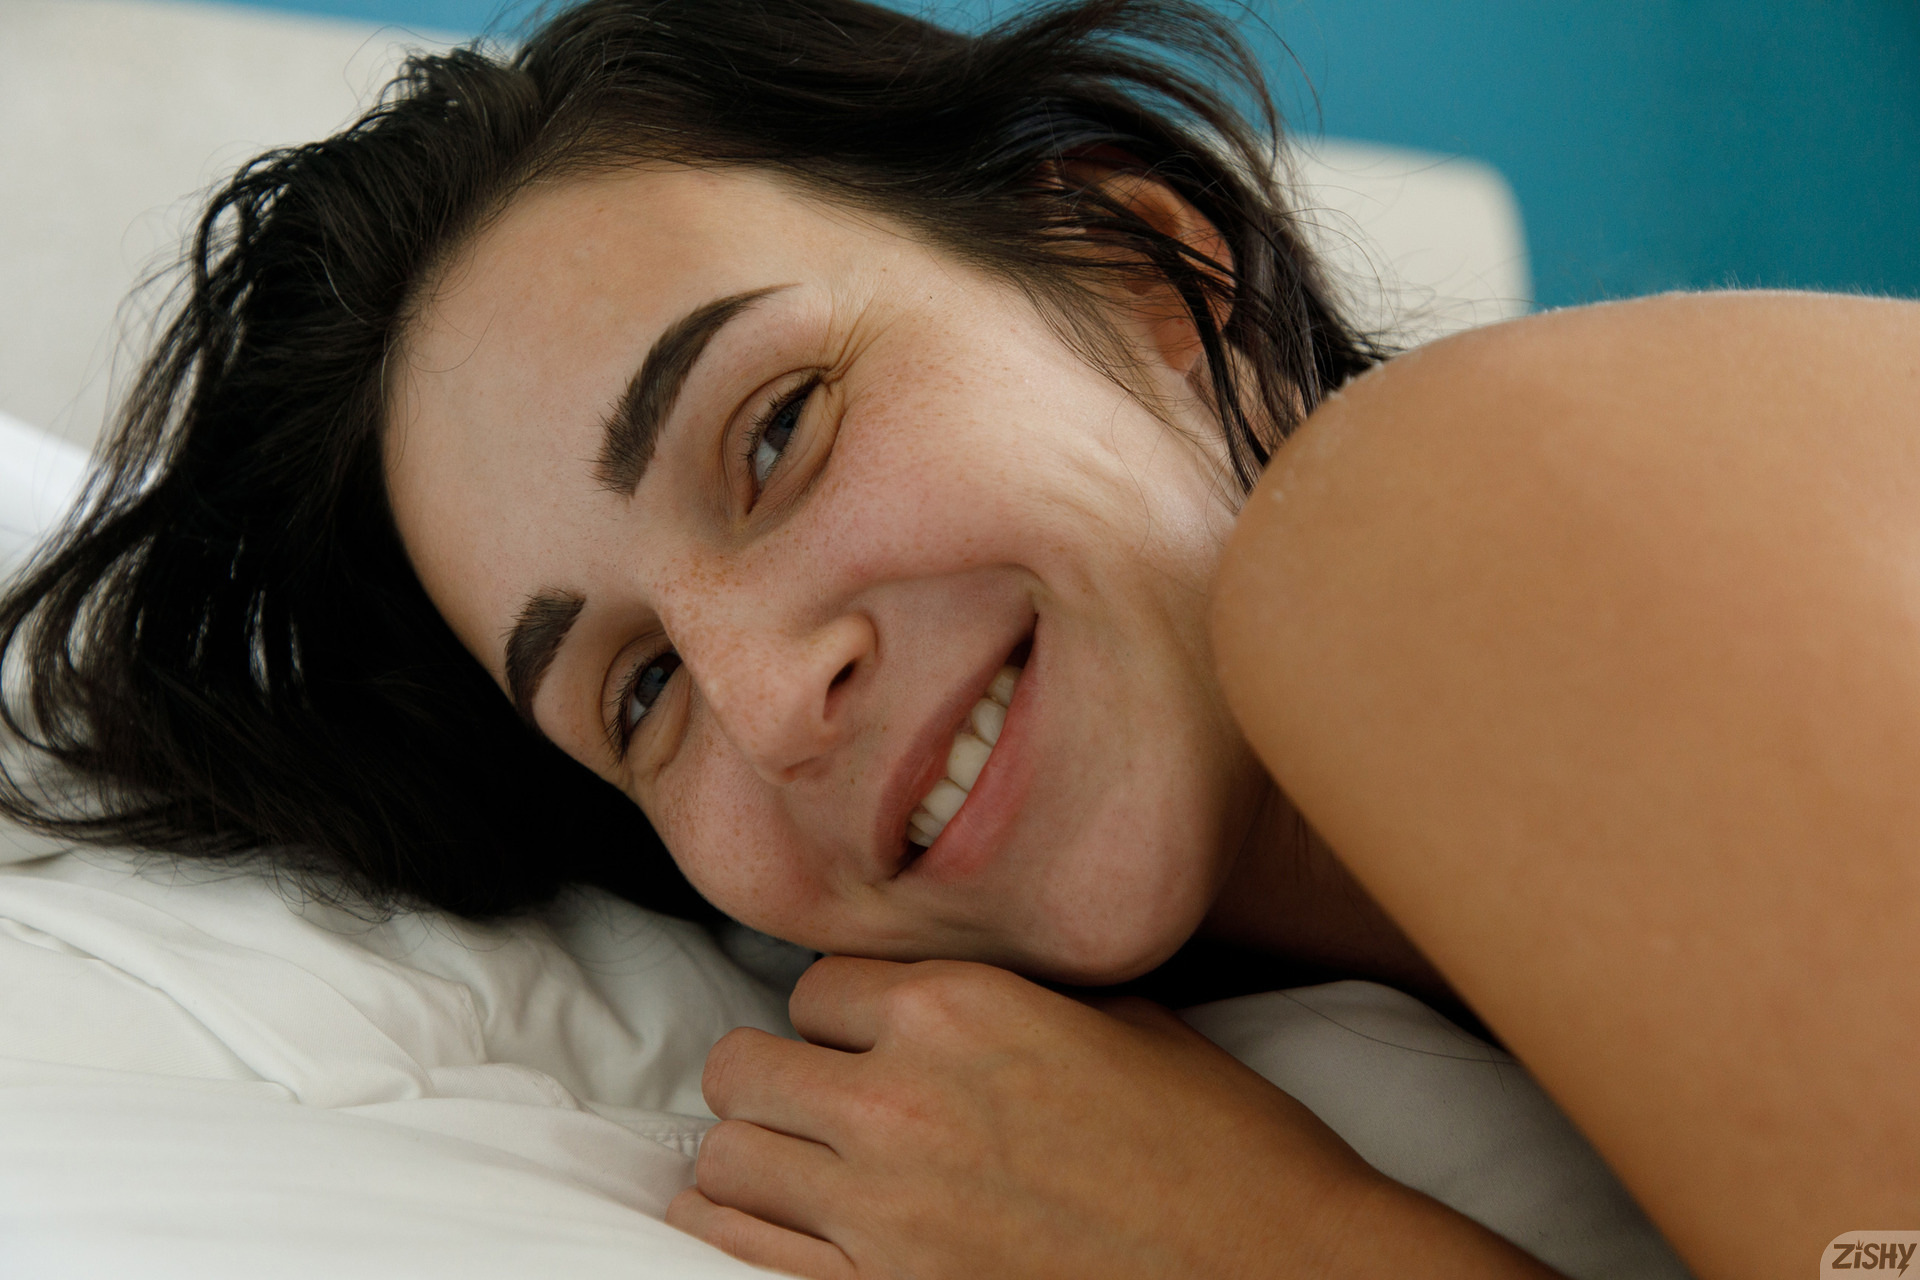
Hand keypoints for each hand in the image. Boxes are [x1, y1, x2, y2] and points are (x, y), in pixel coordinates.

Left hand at [666, 957, 1558, 1277]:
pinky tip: (770, 1223)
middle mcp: (902, 1099)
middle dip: (779, 1075)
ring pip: (728, 1159)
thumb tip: (945, 995)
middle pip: (747, 1065)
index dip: (839, 1012)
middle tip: (819, 1098)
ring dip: (758, 1153)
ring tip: (797, 1162)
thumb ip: (1009, 997)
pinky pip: (739, 1253)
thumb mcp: (1125, 1021)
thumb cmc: (1225, 1149)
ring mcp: (883, 1212)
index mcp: (961, 1008)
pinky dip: (740, 1231)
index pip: (815, 984)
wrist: (1283, 1274)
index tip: (861, 1037)